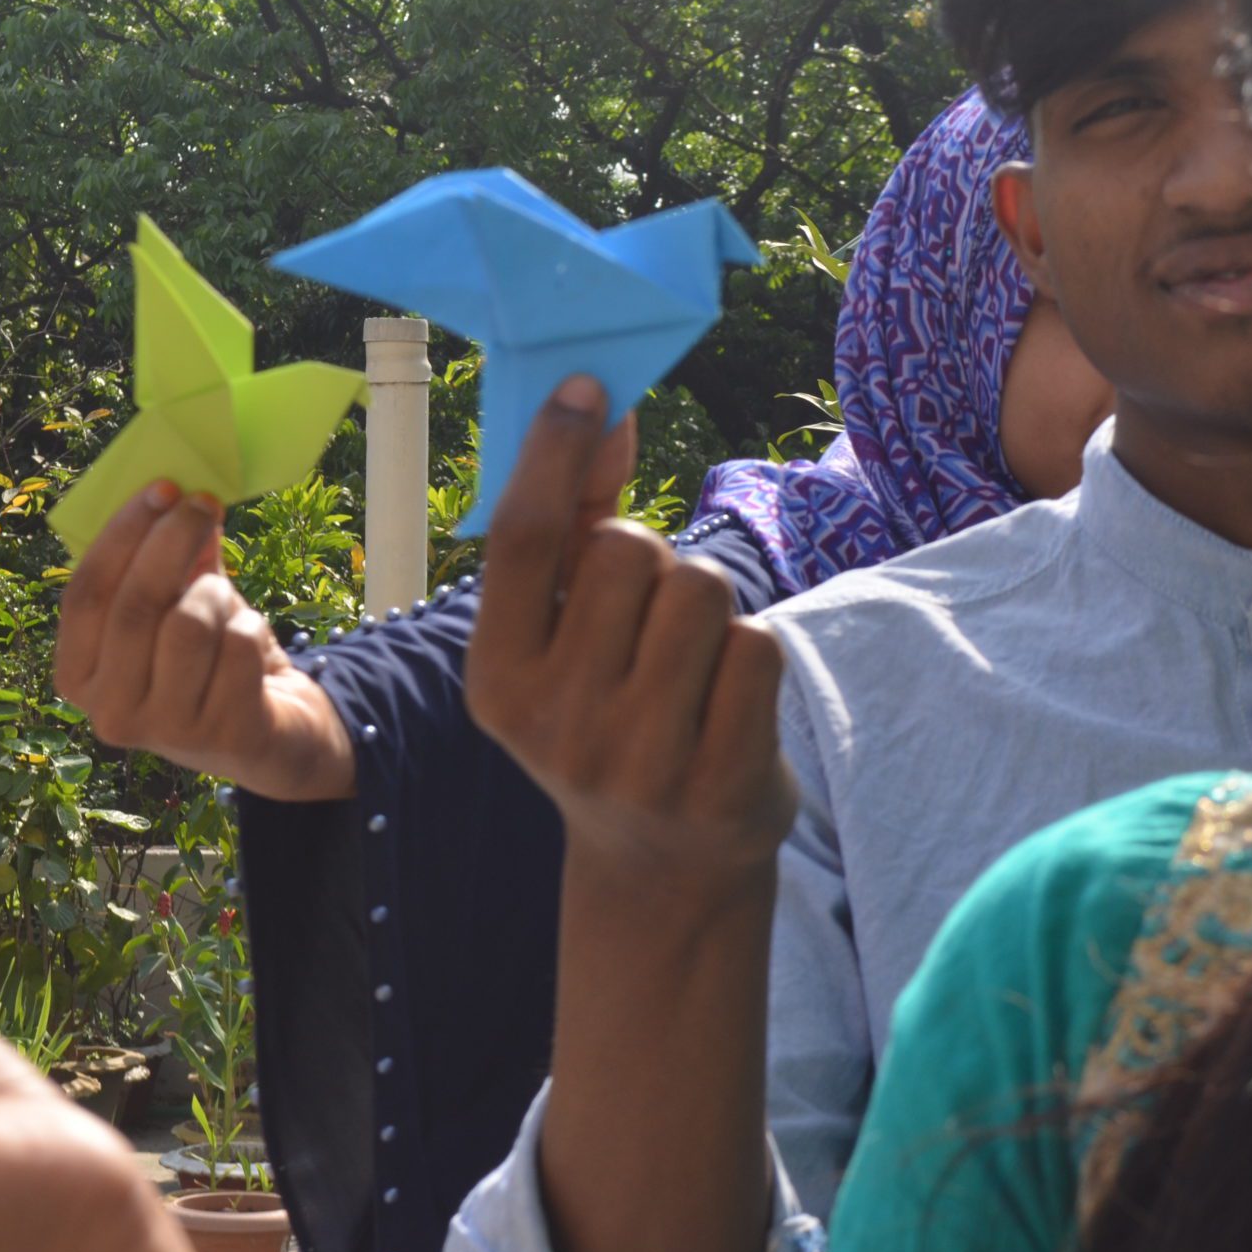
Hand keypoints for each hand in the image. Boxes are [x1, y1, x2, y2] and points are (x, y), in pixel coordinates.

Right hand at [55, 482, 355, 800]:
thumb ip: (166, 561)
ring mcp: (167, 732)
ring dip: (215, 592)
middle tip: (202, 503)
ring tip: (224, 598)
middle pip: (136, 605)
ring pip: (189, 624)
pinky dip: (251, 627)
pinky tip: (249, 643)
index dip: (122, 533)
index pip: (84, 594)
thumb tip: (178, 495)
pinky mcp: (224, 735)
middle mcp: (110, 713)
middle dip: (173, 540)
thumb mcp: (172, 610)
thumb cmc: (205, 661)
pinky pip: (239, 646)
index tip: (161, 487)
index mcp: (77, 676)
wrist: (264, 736)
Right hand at [464, 378, 792, 892]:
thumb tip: (604, 405)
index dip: (555, 452)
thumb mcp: (565, 639)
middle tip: (645, 621)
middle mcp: (556, 722)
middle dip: (651, 558)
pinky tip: (726, 703)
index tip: (588, 386)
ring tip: (688, 663)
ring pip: (700, 588)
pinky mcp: (720, 778)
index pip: (523, 539)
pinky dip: (749, 655)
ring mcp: (639, 758)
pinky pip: (754, 645)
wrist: (661, 865)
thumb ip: (574, 524)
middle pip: (628, 550)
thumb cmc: (606, 717)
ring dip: (707, 606)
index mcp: (497, 681)